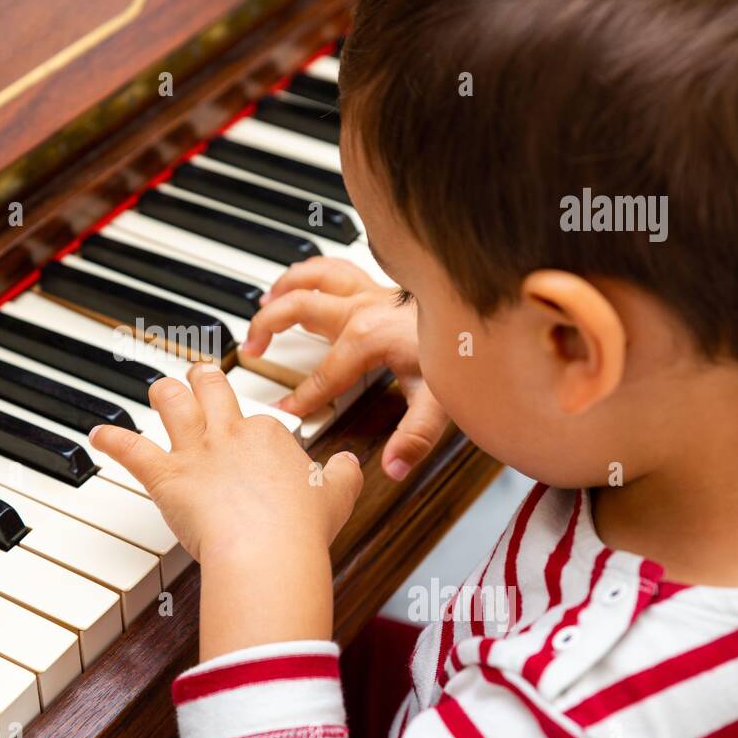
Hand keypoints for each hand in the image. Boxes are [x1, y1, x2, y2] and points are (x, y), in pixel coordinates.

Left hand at [89, 363, 362, 658]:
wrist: (268, 550)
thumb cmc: (302, 529)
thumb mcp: (338, 495)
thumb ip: (343, 474)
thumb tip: (349, 462)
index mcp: (269, 434)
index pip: (259, 421)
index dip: (256, 434)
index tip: (256, 449)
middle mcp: (229, 434)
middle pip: (212, 389)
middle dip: (203, 379)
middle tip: (199, 376)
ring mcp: (196, 453)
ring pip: (171, 403)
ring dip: (162, 393)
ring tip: (156, 388)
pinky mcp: (167, 477)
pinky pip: (132, 451)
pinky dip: (111, 440)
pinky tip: (97, 434)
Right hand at [243, 256, 446, 480]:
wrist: (487, 309)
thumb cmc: (466, 349)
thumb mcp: (441, 400)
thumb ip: (415, 436)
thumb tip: (393, 468)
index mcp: (366, 340)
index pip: (321, 377)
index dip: (299, 399)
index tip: (281, 414)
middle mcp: (361, 309)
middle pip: (298, 309)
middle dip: (267, 327)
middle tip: (250, 350)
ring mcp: (369, 291)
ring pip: (312, 277)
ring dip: (284, 288)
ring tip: (264, 303)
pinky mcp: (379, 283)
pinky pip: (333, 269)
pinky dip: (311, 271)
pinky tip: (302, 280)